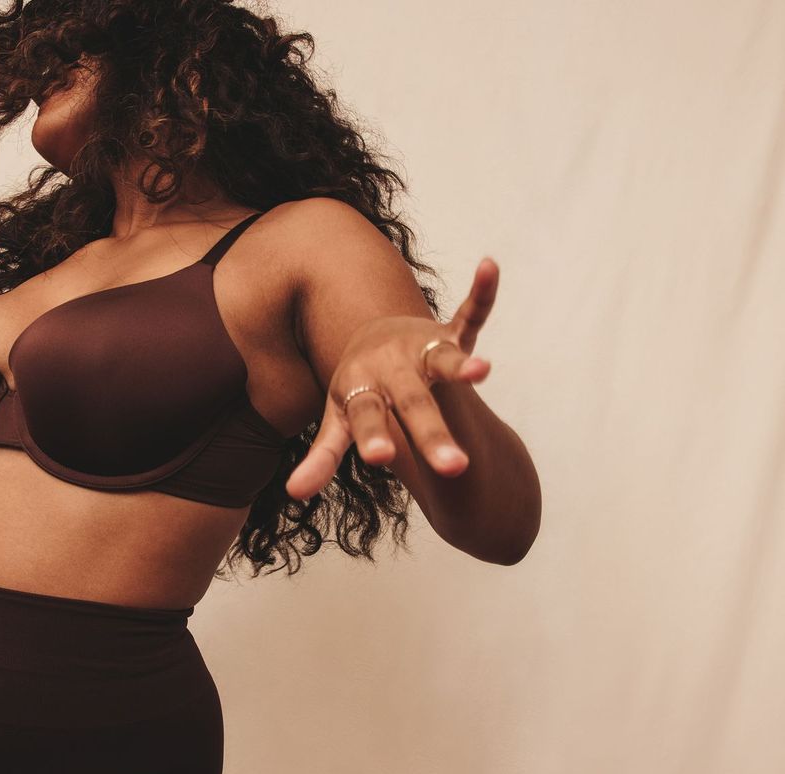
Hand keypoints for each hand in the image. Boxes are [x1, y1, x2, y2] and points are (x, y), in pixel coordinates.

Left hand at [285, 258, 498, 500]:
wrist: (367, 337)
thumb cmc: (357, 389)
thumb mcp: (337, 421)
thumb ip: (321, 457)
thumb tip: (294, 494)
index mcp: (362, 389)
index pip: (366, 416)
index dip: (372, 436)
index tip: (378, 459)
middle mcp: (392, 367)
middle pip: (412, 402)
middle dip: (431, 433)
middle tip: (454, 468)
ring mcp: (422, 349)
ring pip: (443, 360)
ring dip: (460, 365)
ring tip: (482, 372)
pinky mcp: (448, 335)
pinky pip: (468, 314)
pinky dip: (481, 293)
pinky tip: (490, 267)